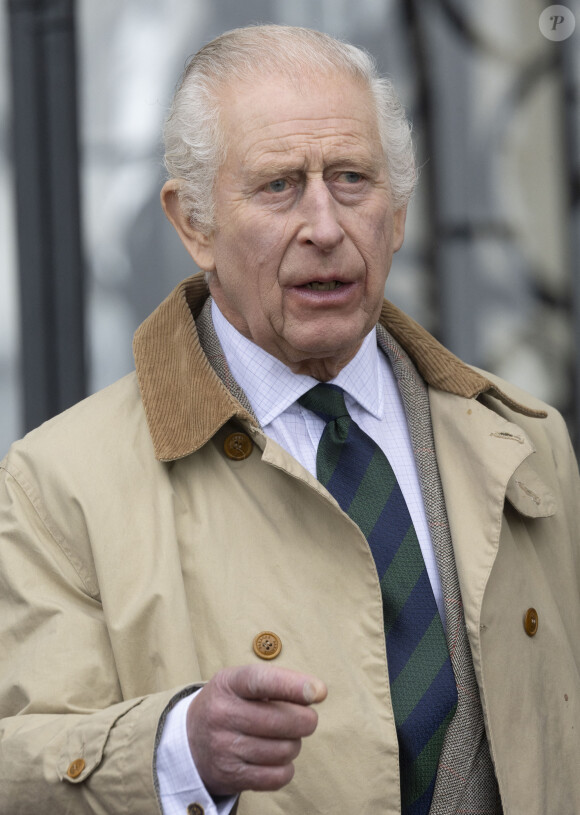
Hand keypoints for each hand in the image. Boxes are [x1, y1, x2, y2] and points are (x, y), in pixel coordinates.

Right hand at [186, 664, 326, 795]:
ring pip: (284, 750)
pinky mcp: (230, 775)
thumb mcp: (240, 682)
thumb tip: (317, 692)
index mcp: (228, 684)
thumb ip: (276, 682)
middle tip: (306, 718)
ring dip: (294, 744)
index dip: (293, 686)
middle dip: (306, 720)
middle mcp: (223, 714)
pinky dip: (286, 768)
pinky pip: (277, 776)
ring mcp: (224, 747)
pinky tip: (277, 757)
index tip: (319, 691)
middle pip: (282, 721)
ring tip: (283, 737)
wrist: (189, 741)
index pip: (262, 681)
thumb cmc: (229, 704)